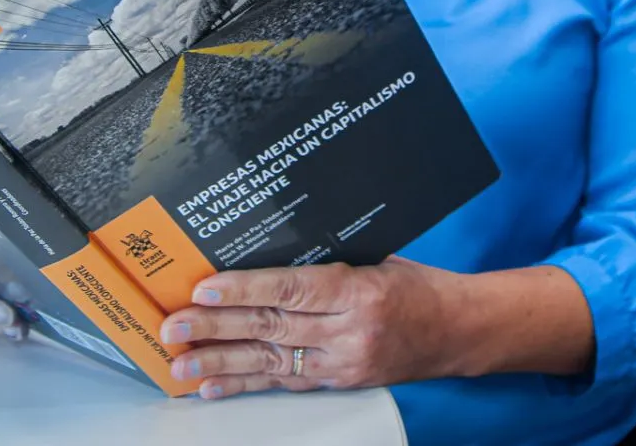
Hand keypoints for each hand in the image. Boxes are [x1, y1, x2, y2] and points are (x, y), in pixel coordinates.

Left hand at [157, 258, 462, 399]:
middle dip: (216, 329)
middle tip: (174, 328)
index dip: (243, 290)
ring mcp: (345, 362)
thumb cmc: (419, 287)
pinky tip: (213, 386)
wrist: (460, 331)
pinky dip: (246, 385)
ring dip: (220, 363)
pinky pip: (286, 383)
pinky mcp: (341, 381)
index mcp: (359, 290)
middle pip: (272, 328)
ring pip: (271, 362)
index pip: (290, 289)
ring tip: (181, 364)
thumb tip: (263, 250)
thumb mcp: (375, 258)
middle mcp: (350, 331)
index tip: (204, 290)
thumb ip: (325, 260)